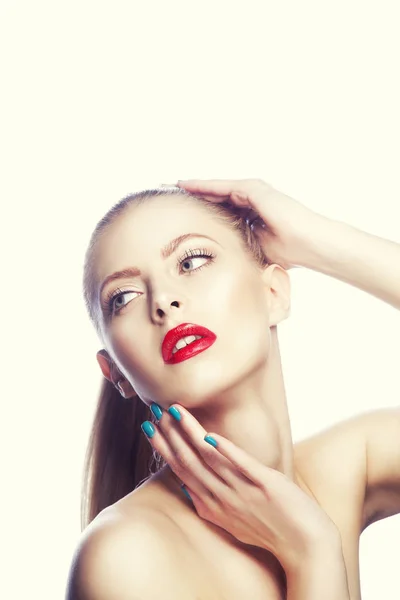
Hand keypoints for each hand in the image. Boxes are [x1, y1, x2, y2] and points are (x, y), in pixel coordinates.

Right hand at [141, 403, 338, 571]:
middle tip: (155, 409)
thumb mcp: (230, 521)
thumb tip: (189, 489)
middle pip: (189, 461)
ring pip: (209, 458)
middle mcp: (222, 498)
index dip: (163, 447)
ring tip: (175, 410)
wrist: (305, 547)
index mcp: (211, 506)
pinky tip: (212, 435)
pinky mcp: (266, 485)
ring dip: (190, 432)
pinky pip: (242, 465)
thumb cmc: (269, 530)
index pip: (180, 470)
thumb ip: (210, 503)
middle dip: (170, 434)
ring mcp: (242, 491)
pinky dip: (226, 450)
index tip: (149, 426)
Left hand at [174, 178, 323, 270]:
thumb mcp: (255, 252)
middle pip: (215, 196)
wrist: (309, 245)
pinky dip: (204, 185)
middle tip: (168, 193)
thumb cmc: (289, 254)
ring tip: (172, 185)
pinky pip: (223, 187)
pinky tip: (186, 185)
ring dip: (194, 186)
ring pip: (216, 189)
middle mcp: (251, 200)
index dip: (200, 212)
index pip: (220, 210)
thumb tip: (223, 269)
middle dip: (193, 195)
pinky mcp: (254, 189)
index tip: (180, 214)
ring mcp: (253, 192)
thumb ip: (240, 251)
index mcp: (251, 215)